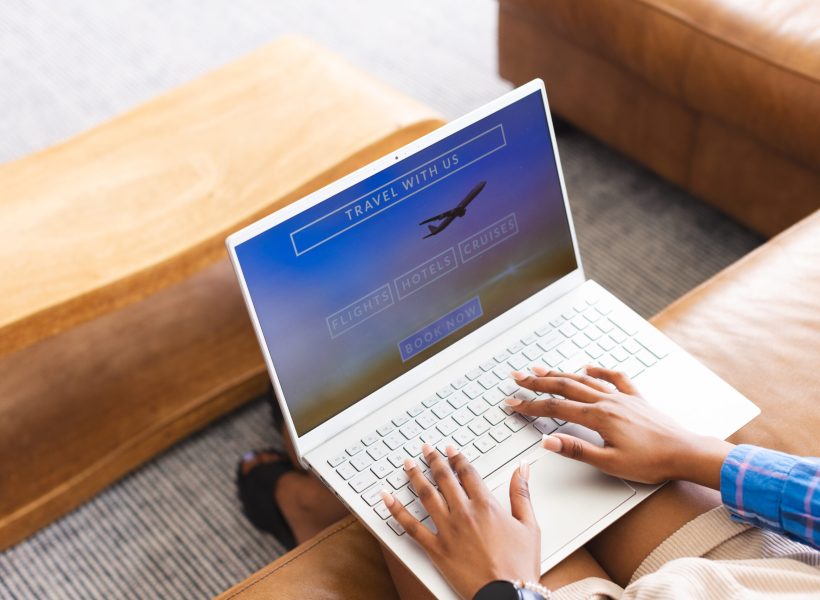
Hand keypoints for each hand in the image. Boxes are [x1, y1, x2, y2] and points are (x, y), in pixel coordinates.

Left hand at [381, 444, 540, 598]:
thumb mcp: (529, 525)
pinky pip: (411, 526)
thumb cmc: (520, 564)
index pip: (467, 472)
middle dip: (433, 460)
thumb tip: (522, 468)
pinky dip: (396, 510)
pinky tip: (386, 498)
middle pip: (444, 478)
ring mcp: (448, 530)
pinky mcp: (436, 549)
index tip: (450, 449)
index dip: (457, 458)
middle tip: (425, 448)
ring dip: (415, 476)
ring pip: (426, 496)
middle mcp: (464, 513)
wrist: (508, 594)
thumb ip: (521, 493)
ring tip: (407, 464)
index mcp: (486, 505)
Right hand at [505, 365, 732, 487]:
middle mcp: (607, 401)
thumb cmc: (651, 462)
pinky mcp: (635, 399)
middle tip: (517, 378)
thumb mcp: (609, 463)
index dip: (530, 405)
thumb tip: (548, 441)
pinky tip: (589, 368)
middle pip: (565, 386)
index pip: (555, 407)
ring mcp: (621, 397)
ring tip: (541, 368)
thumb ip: (576, 450)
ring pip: (584, 380)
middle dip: (538, 382)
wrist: (685, 452)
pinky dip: (599, 371)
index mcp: (598, 417)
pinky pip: (614, 378)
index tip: (512, 403)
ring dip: (560, 373)